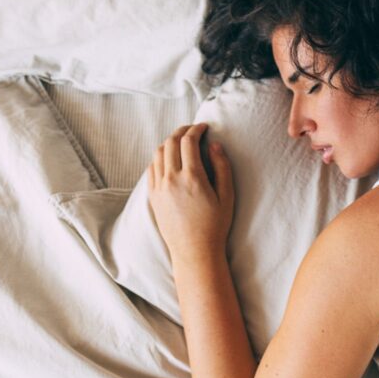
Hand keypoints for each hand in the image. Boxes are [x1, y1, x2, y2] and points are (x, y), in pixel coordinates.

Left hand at [147, 123, 234, 265]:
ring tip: (180, 142)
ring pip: (158, 153)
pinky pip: (151, 168)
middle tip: (192, 129)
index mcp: (192, 177)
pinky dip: (159, 157)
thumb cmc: (215, 225)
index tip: (203, 126)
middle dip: (182, 131)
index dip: (196, 129)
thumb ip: (222, 167)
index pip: (189, 141)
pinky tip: (169, 159)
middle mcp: (172, 179)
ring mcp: (159, 187)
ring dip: (169, 142)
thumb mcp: (227, 196)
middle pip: (170, 142)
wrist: (194, 251)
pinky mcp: (153, 196)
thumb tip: (214, 145)